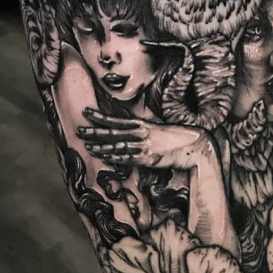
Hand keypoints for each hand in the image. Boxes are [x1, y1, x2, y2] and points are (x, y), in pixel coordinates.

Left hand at [78, 108, 210, 168]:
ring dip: (101, 147)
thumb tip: (131, 132)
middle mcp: (142, 134)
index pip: (116, 119)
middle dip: (94, 132)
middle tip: (79, 130)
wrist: (194, 146)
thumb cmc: (177, 137)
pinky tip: (104, 156)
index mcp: (144, 124)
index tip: (86, 113)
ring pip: (117, 146)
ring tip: (87, 146)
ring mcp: (144, 147)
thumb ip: (144, 130)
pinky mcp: (148, 159)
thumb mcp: (159, 129)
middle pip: (113, 132)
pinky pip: (127, 159)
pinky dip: (114, 158)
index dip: (100, 117)